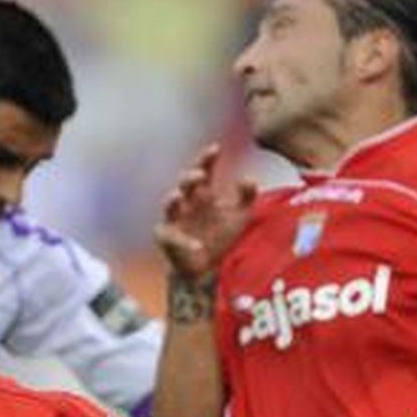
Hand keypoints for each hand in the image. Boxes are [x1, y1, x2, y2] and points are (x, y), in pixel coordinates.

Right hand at [153, 144, 256, 280]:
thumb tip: (250, 179)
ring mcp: (174, 219)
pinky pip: (171, 237)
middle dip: (190, 177)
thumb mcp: (239, 216)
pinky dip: (183, 242)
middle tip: (199, 174)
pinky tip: (197, 246)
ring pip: (169, 205)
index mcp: (203, 193)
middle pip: (184, 183)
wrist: (206, 268)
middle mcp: (187, 202)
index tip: (216, 148)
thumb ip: (246, 196)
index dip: (207, 158)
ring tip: (177, 196)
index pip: (204, 170)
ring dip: (172, 199)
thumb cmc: (221, 236)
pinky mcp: (166, 237)